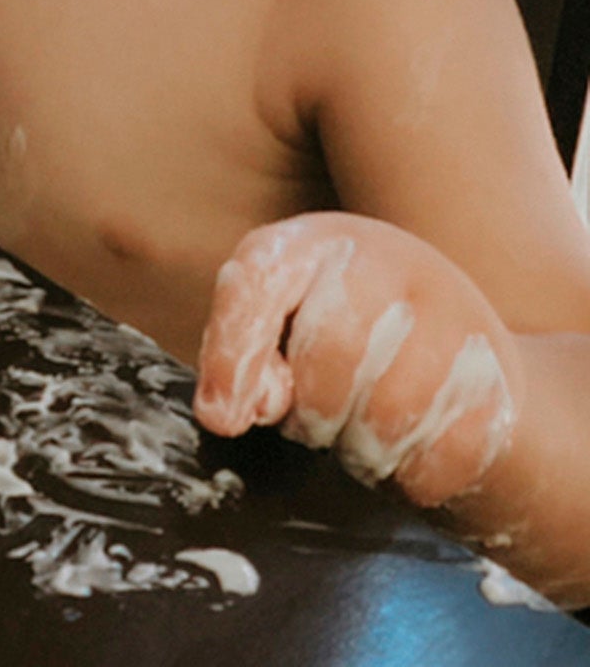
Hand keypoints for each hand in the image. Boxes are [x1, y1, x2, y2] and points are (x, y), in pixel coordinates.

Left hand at [194, 212, 522, 508]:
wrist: (454, 337)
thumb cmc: (337, 327)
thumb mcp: (278, 319)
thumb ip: (242, 354)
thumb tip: (226, 411)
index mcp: (312, 241)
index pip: (258, 283)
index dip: (231, 354)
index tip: (219, 416)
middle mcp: (387, 260)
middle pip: (333, 355)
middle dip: (311, 411)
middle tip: (315, 422)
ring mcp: (453, 312)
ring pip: (390, 415)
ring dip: (361, 449)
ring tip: (358, 432)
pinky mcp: (498, 375)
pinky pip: (443, 455)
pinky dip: (412, 475)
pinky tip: (404, 451)